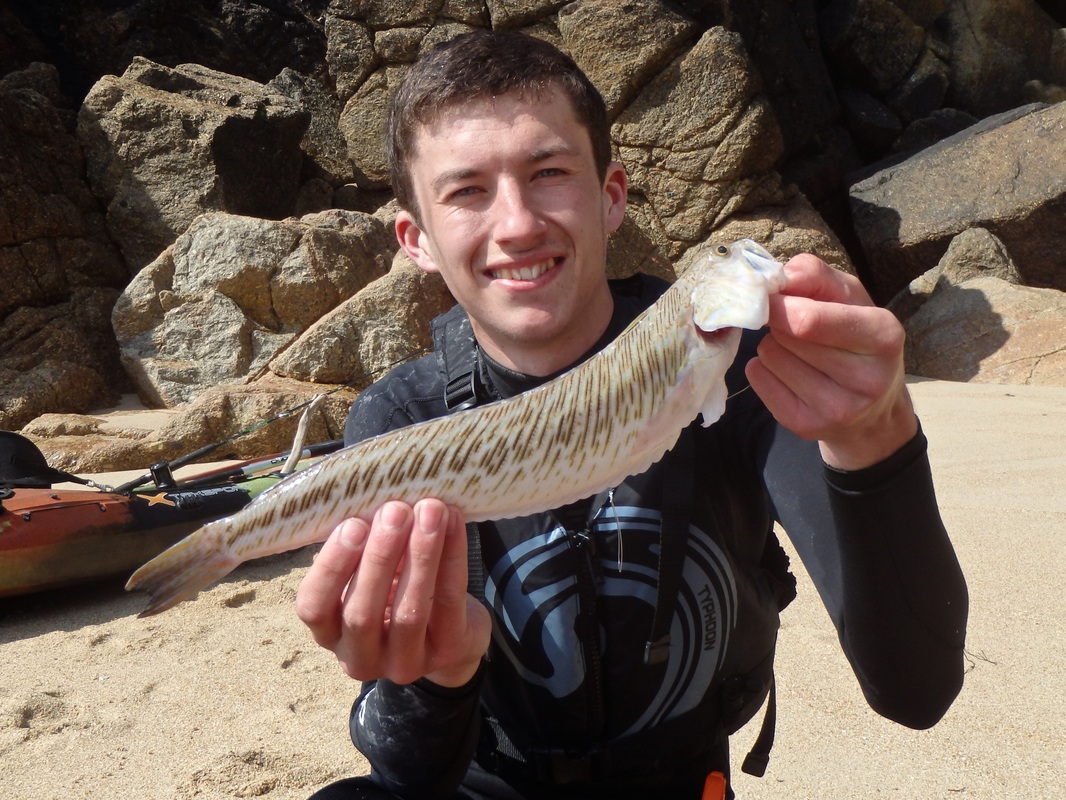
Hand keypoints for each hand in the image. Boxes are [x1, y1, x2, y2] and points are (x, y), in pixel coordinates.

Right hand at [295, 499, 491, 687]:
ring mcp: (404, 662)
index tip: (352, 524)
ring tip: (430, 510)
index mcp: (330, 633)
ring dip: (420, 554)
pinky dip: (452, 556)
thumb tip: (369, 494)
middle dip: (380, 556)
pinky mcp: (447, 652)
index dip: (331, 567)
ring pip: (409, 611)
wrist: (452, 632)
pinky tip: (452, 522)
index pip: (314, 607)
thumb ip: (362, 546)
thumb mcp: (370, 574)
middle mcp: (360, 657)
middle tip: (395, 510)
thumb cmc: (396, 590)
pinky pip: (449, 601)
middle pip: (361, 612)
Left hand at [745, 254, 917, 469]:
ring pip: (769, 355)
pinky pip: (758, 380)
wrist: (872, 412)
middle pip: (785, 335)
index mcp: (884, 337)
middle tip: (798, 328)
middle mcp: (866, 378)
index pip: (809, 319)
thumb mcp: (850, 298)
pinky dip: (764, 370)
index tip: (770, 297)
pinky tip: (789, 373)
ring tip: (799, 353)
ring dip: (773, 346)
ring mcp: (836, 409)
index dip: (780, 304)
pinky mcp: (807, 426)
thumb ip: (816, 275)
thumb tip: (777, 279)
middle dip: (781, 322)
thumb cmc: (857, 339)